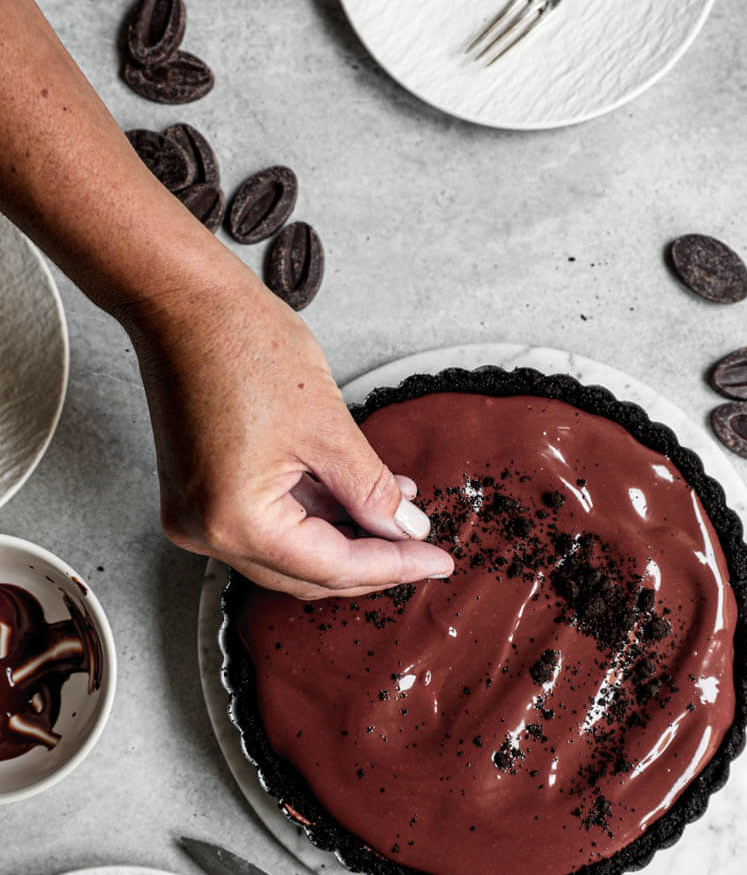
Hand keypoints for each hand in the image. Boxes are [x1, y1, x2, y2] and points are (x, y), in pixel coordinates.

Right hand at [123, 255, 454, 598]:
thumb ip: (371, 490)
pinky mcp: (199, 495)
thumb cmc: (240, 345)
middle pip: (307, 573)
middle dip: (369, 561)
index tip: (437, 560)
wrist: (181, 300)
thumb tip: (406, 530)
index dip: (393, 565)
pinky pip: (266, 524)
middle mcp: (207, 531)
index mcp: (236, 521)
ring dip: (343, 537)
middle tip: (422, 547)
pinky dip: (312, 517)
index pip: (332, 567)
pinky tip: (355, 495)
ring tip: (397, 510)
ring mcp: (197, 515)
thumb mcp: (328, 426)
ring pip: (288, 553)